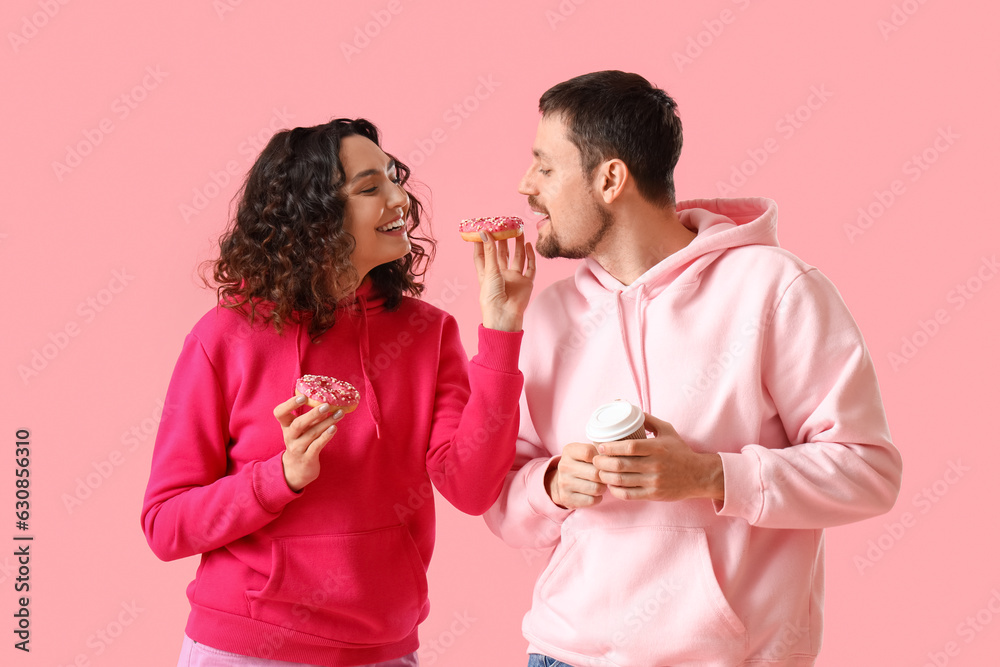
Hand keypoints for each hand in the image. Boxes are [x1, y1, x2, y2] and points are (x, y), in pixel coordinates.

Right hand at [272, 395, 344, 491]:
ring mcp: (297, 449)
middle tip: (326, 405)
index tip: (303, 396)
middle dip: (312, 414)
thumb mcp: (302, 429)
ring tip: (339, 414)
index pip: (279, 413)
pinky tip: (334, 428)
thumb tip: (327, 401)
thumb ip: (311, 417)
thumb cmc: (301, 443)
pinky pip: (316, 446)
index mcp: (286, 427)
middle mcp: (289, 437)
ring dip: (326, 423)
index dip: (289, 404)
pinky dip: (325, 436)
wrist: (296, 470)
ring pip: (311, 434)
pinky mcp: (307, 458)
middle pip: (298, 424)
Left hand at [473, 231, 535, 331]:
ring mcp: (514, 279)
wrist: (505, 316)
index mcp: (487, 274)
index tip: (482, 230)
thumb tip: (485, 232)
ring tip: (517, 231)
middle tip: (504, 226)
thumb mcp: (489, 272)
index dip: (482, 244)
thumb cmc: (491, 298)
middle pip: (501, 254)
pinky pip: (530, 267)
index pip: (483, 256)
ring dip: (517, 245)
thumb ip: (490, 252)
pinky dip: (530, 257)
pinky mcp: (526, 283)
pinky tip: (528, 246)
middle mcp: (501, 275)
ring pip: (517, 258)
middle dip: (502, 240)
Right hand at [545, 441, 607, 508]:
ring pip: (596, 488)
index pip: (589, 452)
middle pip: (595, 473)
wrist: (563, 482)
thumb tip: (614, 458)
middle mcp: (564, 466)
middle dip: (604, 476)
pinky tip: (593, 493)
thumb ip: (598, 451)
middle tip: (604, 476)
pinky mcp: (567, 498)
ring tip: (599, 485)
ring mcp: (564, 483)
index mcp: (569, 451)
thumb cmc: (581, 464)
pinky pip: (592, 500)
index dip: (601, 458)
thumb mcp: (585, 452)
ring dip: (602, 488)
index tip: (602, 462)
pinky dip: (597, 498)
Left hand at [591, 413, 724, 501]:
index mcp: (656, 448)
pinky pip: (629, 494)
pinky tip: (611, 485)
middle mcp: (655, 465)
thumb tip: (631, 410)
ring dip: (606, 476)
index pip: (629, 447)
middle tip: (595, 460)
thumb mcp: (668, 431)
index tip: (600, 446)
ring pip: (622, 481)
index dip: (611, 447)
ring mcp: (654, 481)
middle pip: (621, 465)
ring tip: (600, 472)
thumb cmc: (680, 452)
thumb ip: (649, 420)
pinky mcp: (654, 495)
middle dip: (602, 463)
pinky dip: (616, 490)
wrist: (699, 475)